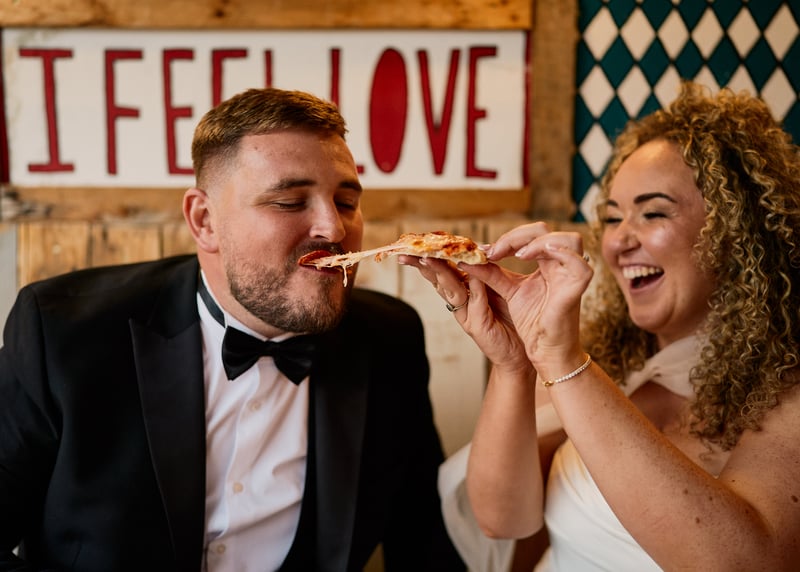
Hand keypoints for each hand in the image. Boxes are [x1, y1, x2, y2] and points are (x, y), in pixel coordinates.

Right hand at [397, 255, 531, 373]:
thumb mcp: (498, 288)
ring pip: (451, 289)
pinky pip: (475, 301)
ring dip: (440, 273)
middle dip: (424, 263)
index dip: (431, 254)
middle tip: (409, 250)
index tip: (416, 241)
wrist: (519, 351)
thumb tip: (477, 248)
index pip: (444, 268)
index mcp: (463, 289)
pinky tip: (470, 273)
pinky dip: (472, 288)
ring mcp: (466, 314)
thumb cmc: (510, 319)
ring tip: (429, 259)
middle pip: (439, 277)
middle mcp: (460, 301)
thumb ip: (486, 272)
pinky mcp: (478, 326)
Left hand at [469, 222, 593, 367]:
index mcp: (549, 263)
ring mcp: (572, 276)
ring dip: (538, 242)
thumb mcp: (508, 292)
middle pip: (547, 231)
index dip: (509, 238)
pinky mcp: (576, 291)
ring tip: (515, 256)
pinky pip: (581, 265)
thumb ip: (492, 273)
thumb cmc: (533, 324)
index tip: (487, 251)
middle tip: (495, 251)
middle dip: (517, 236)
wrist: (544, 351)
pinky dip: (562, 255)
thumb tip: (470, 258)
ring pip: (569, 240)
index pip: (533, 235)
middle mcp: (563, 265)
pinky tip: (532, 259)